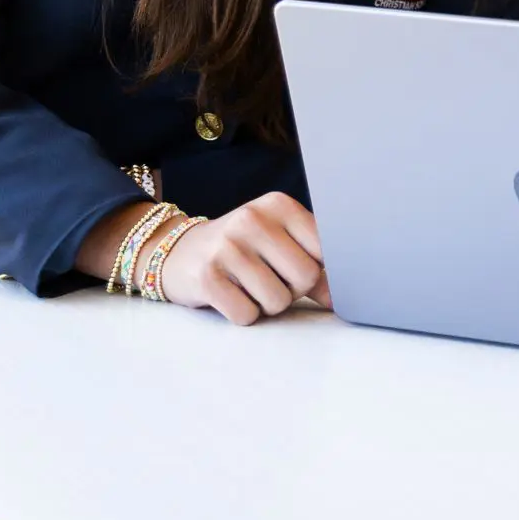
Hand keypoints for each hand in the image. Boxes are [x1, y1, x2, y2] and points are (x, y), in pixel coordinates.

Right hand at [157, 192, 331, 325]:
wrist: (179, 252)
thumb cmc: (241, 249)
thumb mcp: (277, 243)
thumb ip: (312, 264)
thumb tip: (339, 298)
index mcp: (279, 205)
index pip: (325, 250)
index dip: (316, 269)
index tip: (296, 268)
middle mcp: (253, 219)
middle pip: (306, 277)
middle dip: (293, 290)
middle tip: (270, 280)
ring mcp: (227, 247)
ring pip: (278, 301)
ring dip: (267, 305)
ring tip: (248, 286)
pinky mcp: (206, 277)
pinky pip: (247, 315)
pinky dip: (243, 314)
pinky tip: (230, 295)